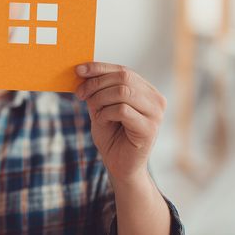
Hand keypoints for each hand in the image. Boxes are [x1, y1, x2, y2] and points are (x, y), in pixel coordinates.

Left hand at [75, 63, 165, 182]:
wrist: (120, 166)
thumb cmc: (111, 136)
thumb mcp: (100, 107)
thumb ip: (96, 90)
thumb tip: (82, 70)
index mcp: (146, 91)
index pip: (123, 70)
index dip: (99, 68)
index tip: (78, 70)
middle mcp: (156, 99)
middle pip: (123, 77)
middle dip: (96, 83)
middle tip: (80, 95)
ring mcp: (156, 114)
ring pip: (122, 91)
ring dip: (100, 99)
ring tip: (95, 113)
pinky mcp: (149, 128)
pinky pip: (122, 110)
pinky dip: (105, 113)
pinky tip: (102, 121)